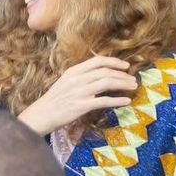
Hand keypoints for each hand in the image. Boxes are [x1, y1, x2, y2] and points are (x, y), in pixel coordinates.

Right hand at [16, 55, 135, 135]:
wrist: (42, 114)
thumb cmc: (55, 99)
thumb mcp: (66, 82)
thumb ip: (81, 76)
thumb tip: (101, 74)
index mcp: (73, 71)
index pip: (97, 61)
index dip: (114, 62)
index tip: (126, 66)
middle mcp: (77, 79)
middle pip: (105, 72)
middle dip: (122, 75)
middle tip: (133, 79)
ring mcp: (80, 92)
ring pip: (107, 83)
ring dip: (123, 84)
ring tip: (133, 87)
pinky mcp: (82, 105)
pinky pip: (104, 101)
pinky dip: (118, 100)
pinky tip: (126, 101)